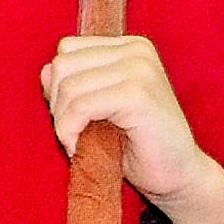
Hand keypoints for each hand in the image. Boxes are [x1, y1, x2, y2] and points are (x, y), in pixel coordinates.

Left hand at [40, 32, 215, 200]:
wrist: (178, 176)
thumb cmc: (138, 146)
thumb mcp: (99, 109)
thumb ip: (74, 86)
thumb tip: (45, 71)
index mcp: (129, 47)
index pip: (68, 50)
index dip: (59, 87)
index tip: (72, 118)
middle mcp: (136, 51)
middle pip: (63, 65)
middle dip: (58, 104)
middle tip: (72, 134)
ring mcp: (139, 70)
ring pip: (69, 87)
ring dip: (63, 122)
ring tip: (78, 142)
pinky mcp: (137, 95)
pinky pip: (80, 106)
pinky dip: (70, 131)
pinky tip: (80, 148)